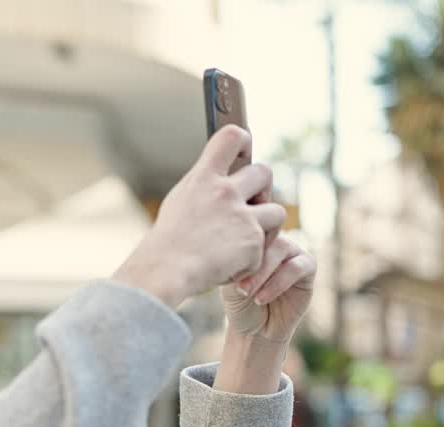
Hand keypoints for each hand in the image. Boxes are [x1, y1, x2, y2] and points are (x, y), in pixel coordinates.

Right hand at [110, 125, 287, 307]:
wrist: (166, 272)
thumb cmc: (166, 243)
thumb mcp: (179, 202)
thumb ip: (203, 188)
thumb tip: (218, 179)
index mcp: (203, 178)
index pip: (231, 137)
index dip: (244, 140)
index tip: (245, 151)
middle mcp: (225, 192)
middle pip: (265, 172)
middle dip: (263, 190)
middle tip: (253, 206)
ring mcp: (242, 217)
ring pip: (277, 212)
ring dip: (268, 227)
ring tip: (248, 243)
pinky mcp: (253, 243)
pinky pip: (265, 248)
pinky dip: (251, 261)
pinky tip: (232, 267)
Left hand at [220, 229, 315, 343]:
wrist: (255, 329)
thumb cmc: (239, 303)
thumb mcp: (230, 283)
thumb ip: (237, 265)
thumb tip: (243, 251)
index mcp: (254, 237)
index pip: (248, 227)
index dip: (237, 246)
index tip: (224, 271)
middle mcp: (275, 240)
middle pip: (266, 237)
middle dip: (252, 264)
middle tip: (240, 287)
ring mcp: (293, 251)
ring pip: (282, 248)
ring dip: (263, 273)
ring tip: (248, 294)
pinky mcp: (308, 267)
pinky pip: (297, 267)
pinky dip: (278, 283)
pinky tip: (262, 299)